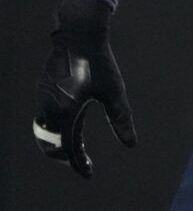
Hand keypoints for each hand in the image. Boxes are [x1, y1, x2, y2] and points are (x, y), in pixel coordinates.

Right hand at [34, 0, 136, 178]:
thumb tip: (131, 144)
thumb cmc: (99, 63)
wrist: (78, 35)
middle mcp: (49, 109)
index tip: (89, 175)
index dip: (78, 164)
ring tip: (75, 152)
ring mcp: (43, 99)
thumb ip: (121, 119)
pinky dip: (54, 131)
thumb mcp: (114, 93)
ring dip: (58, 146)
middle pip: (51, 145)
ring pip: (45, 133)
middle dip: (66, 158)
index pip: (69, 148)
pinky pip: (44, 119)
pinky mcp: (43, 91)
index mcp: (65, 113)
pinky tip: (70, 130)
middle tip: (83, 166)